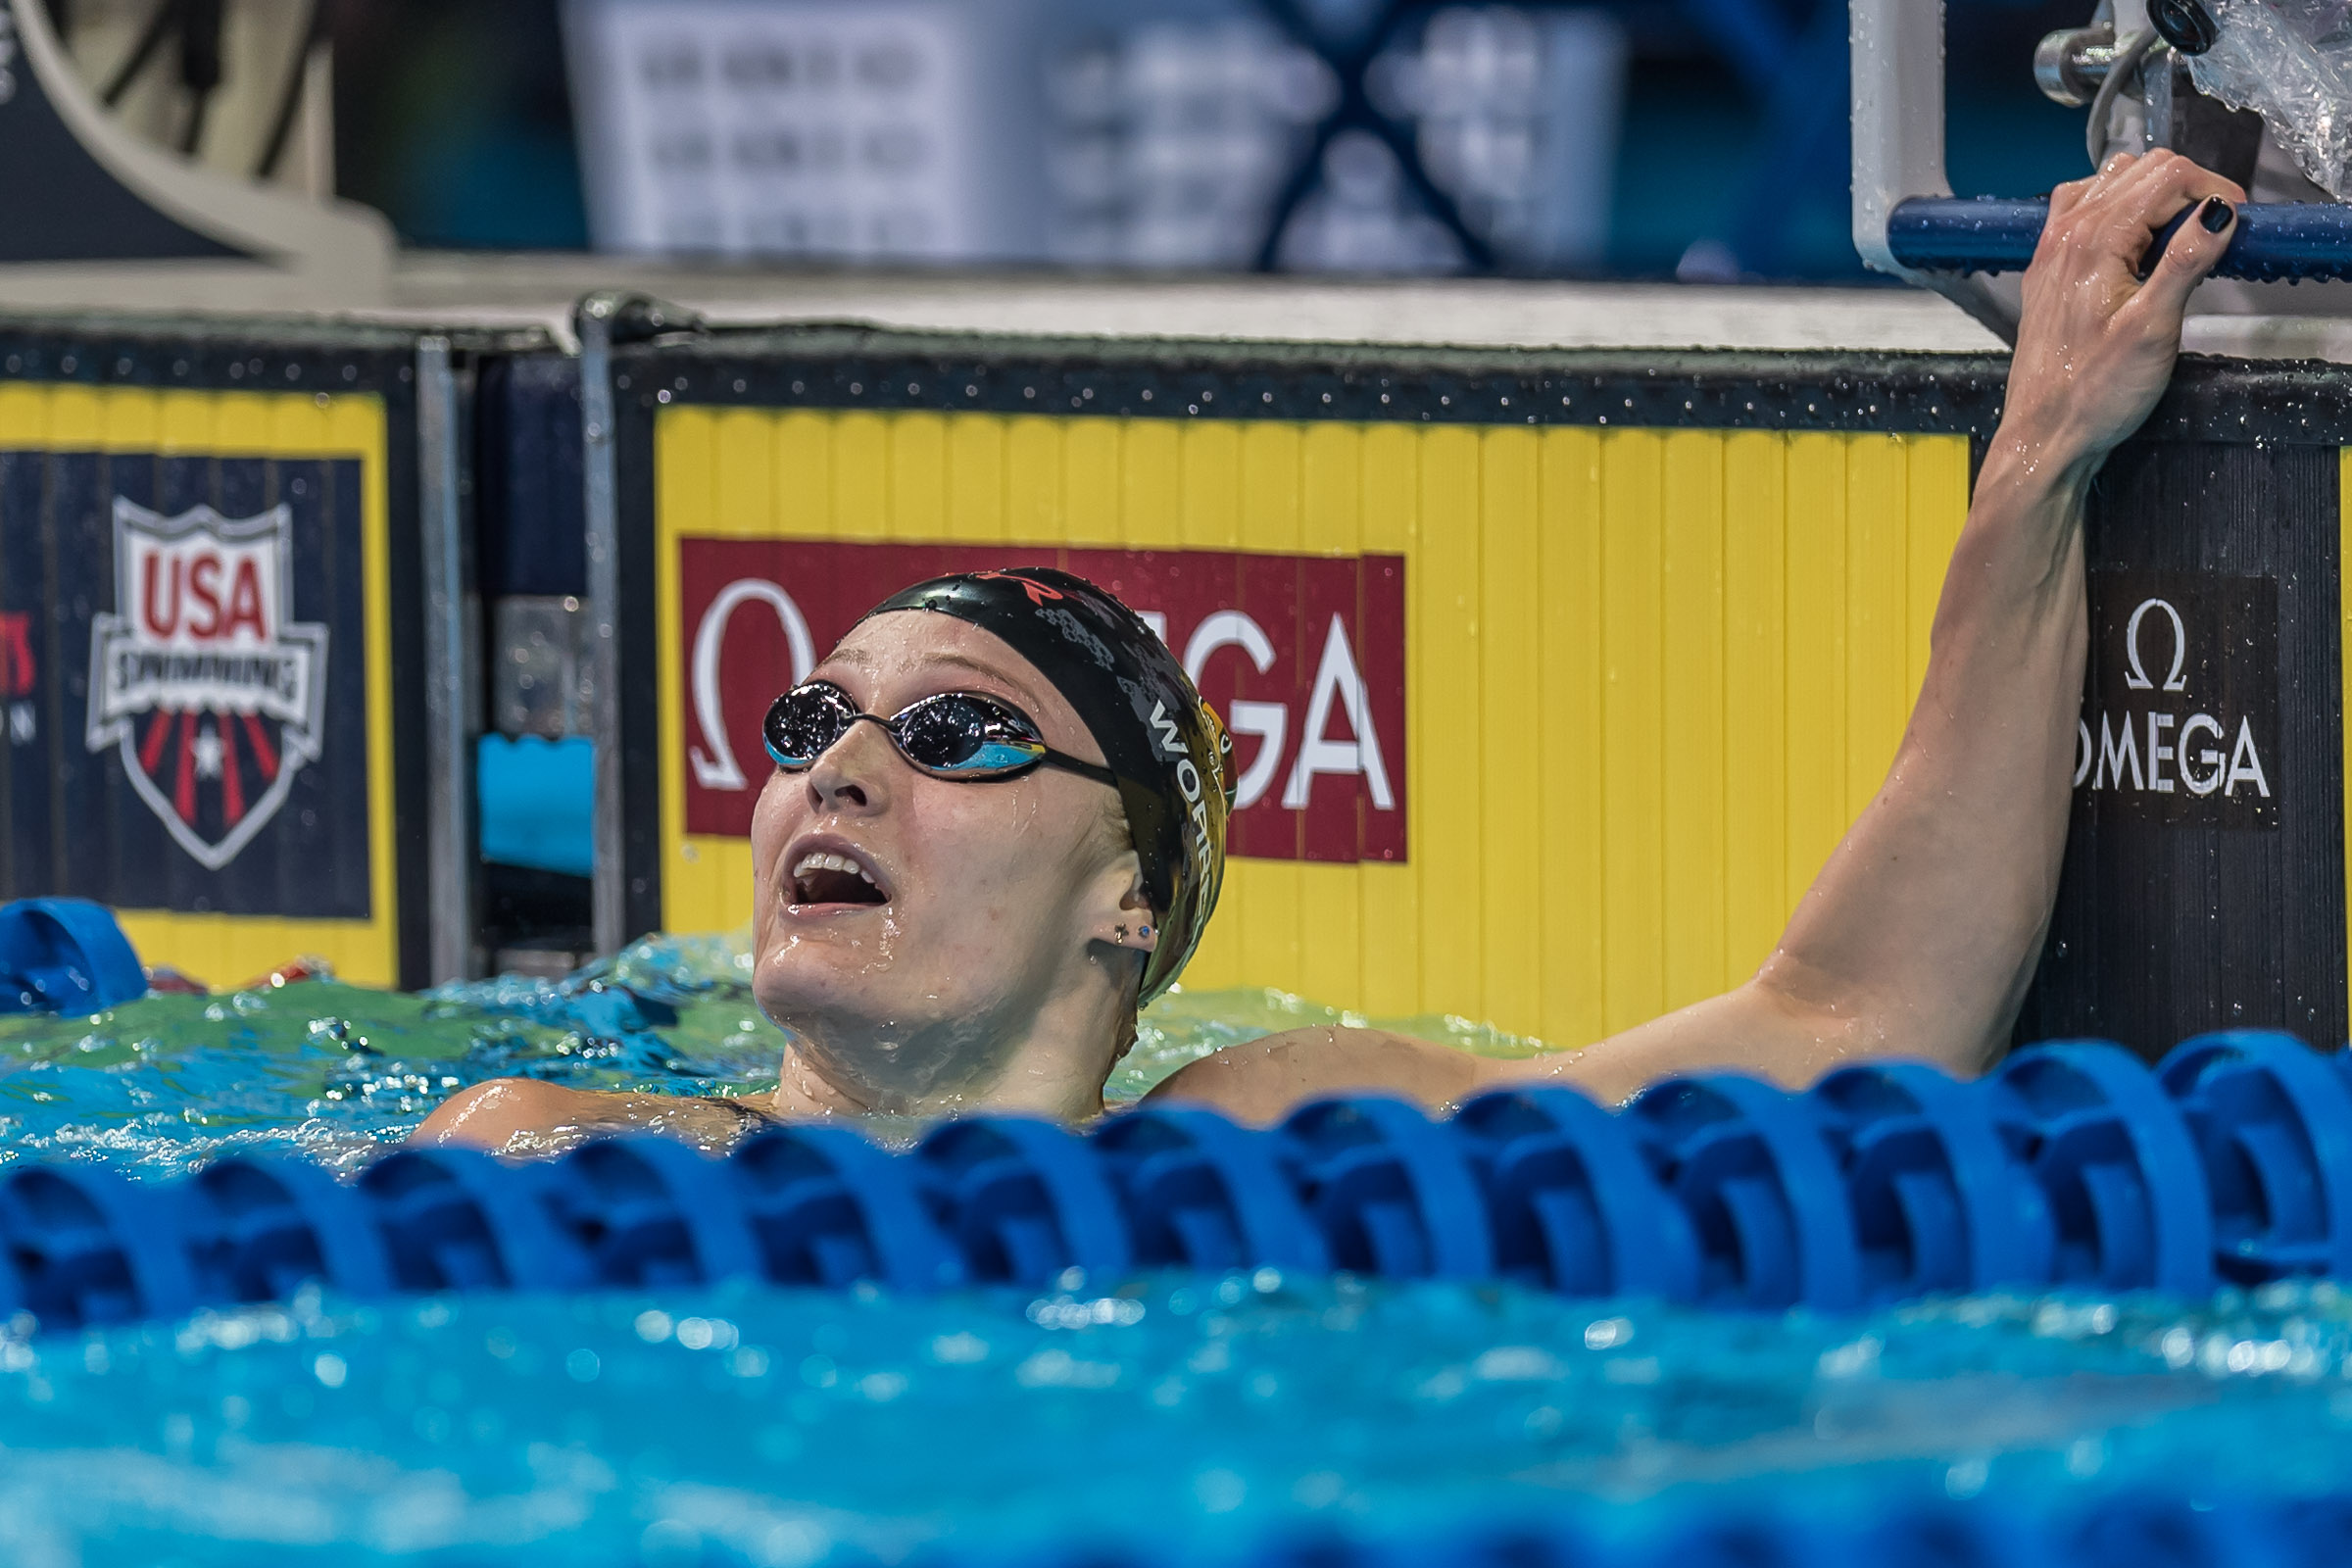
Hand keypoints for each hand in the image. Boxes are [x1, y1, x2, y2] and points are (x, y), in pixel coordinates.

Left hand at [1999, 150, 2245, 478]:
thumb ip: (2186, 262)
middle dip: (2189, 187)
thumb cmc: (2095, 393)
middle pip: (2141, 170)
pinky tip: (2134, 240)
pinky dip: (2116, 207)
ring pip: (2110, 182)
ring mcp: (2051, 249)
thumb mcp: (2154, 327)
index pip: (2167, 175)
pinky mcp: (2048, 269)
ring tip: (2178, 237)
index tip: (2237, 219)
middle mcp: (2066, 234)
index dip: (2213, 189)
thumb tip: (2220, 212)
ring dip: (2153, 193)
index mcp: (2094, 240)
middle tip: (2215, 230)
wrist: (2045, 434)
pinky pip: (2081, 209)